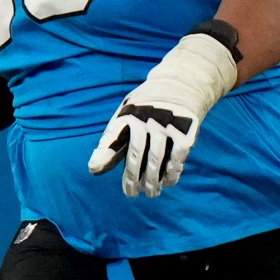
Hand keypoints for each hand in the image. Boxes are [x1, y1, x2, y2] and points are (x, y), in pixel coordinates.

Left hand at [88, 31, 238, 196]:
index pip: (113, 135)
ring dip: (153, 180)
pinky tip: (168, 182)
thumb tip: (93, 169)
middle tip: (130, 194)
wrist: (180, 85)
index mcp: (127, 114)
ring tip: (150, 193)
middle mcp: (145, 118)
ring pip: (157, 158)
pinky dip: (173, 172)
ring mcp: (167, 124)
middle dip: (132, 177)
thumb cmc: (144, 108)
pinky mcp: (186, 130)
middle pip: (136, 154)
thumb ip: (112, 142)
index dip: (105, 152)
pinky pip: (178, 156)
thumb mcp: (125, 117)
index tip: (94, 169)